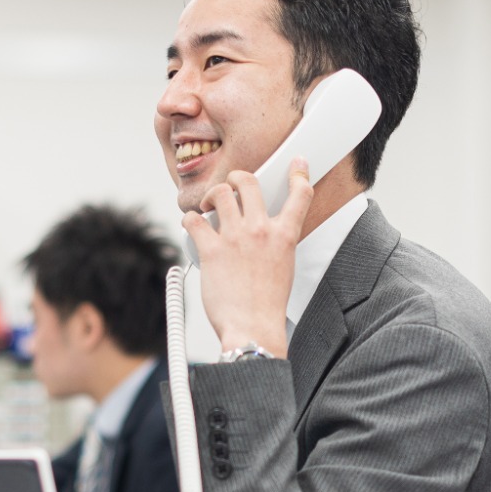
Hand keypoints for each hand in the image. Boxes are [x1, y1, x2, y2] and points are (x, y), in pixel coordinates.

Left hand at [179, 159, 313, 358]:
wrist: (253, 328)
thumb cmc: (267, 305)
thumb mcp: (284, 267)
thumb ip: (275, 244)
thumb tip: (262, 234)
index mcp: (284, 236)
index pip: (299, 195)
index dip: (299, 174)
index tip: (296, 164)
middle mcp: (260, 231)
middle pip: (248, 182)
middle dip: (236, 178)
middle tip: (230, 186)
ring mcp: (235, 238)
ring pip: (219, 193)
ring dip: (210, 196)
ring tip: (207, 208)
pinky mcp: (211, 250)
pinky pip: (194, 220)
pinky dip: (190, 220)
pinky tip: (193, 227)